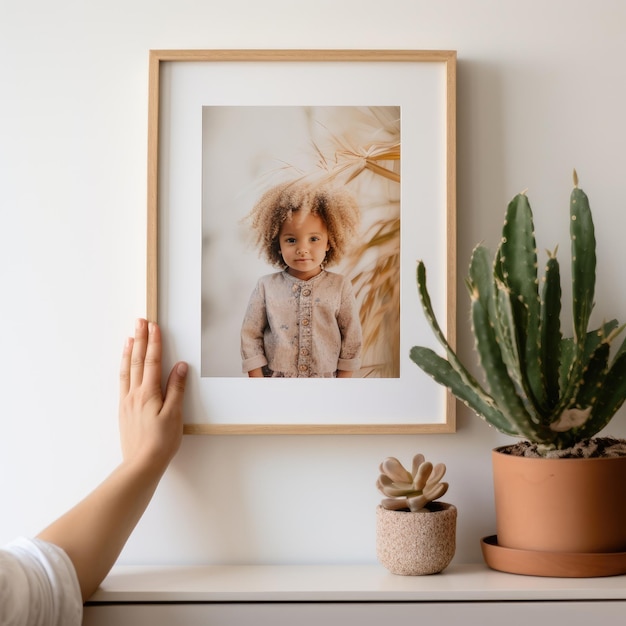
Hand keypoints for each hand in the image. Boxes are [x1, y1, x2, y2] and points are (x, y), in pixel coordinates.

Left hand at [119, 318, 187, 474]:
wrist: (141, 464)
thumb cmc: (161, 442)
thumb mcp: (175, 414)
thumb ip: (176, 388)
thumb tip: (180, 366)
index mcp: (148, 393)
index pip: (152, 361)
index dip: (154, 342)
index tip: (154, 326)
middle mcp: (135, 394)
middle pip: (137, 360)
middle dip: (140, 339)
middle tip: (140, 322)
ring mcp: (127, 401)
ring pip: (126, 370)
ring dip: (129, 351)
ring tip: (130, 337)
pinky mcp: (124, 410)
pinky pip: (123, 382)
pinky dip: (124, 368)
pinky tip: (125, 365)